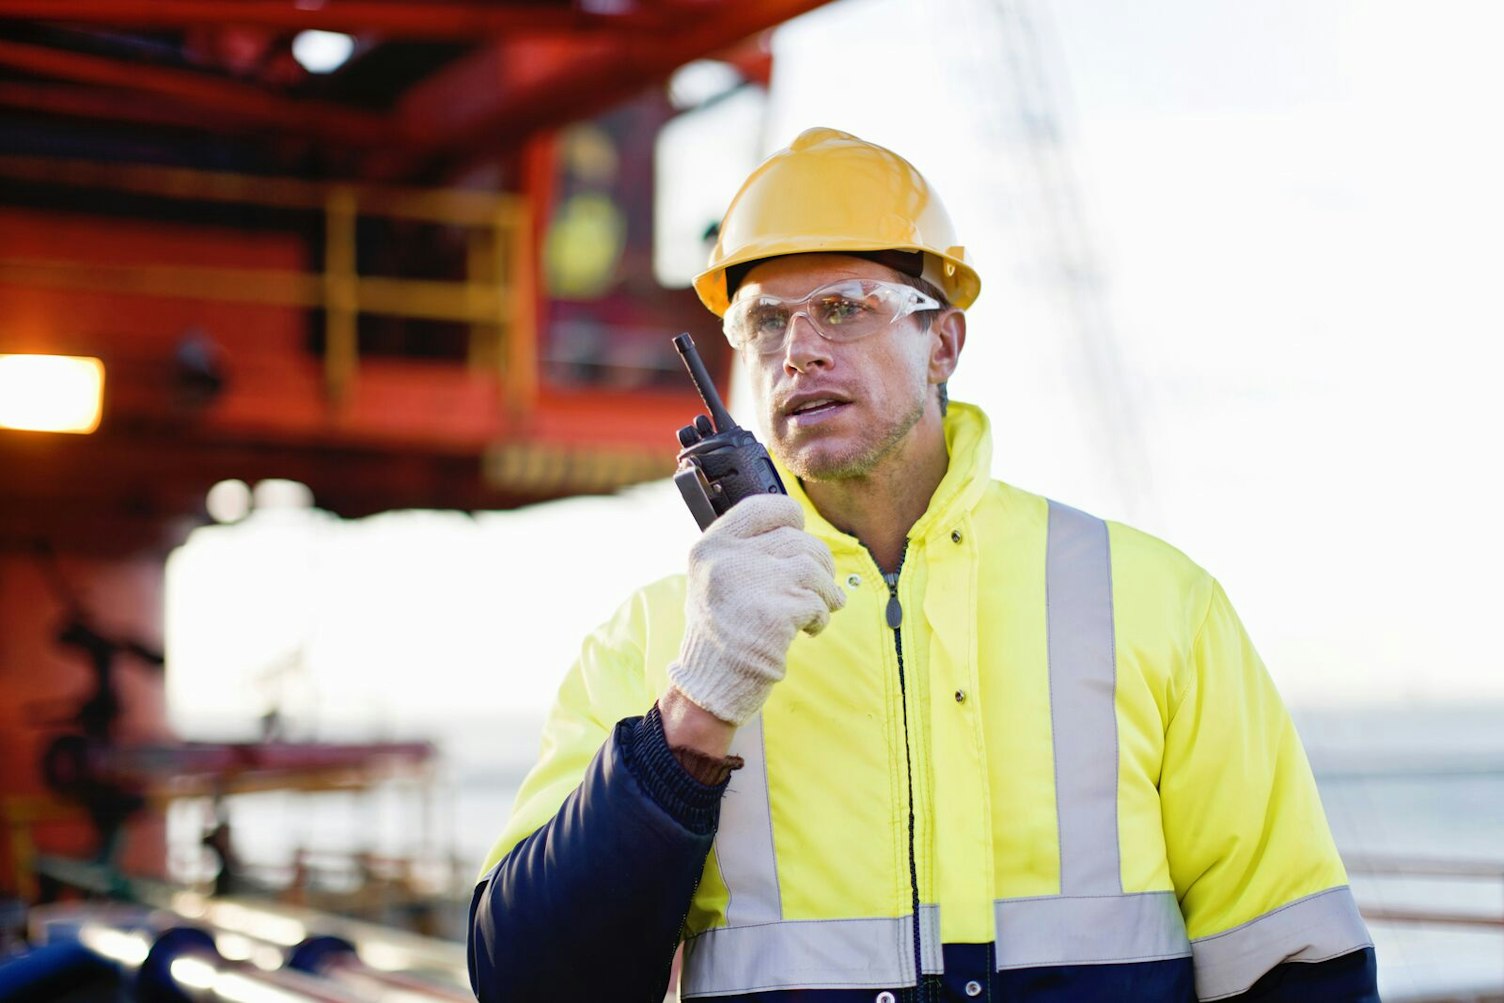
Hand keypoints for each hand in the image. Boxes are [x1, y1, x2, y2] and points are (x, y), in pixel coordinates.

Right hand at [668, 494, 844, 725]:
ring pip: (814, 568)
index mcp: (712, 545)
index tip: (798, 535)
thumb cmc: (721, 631)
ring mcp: (753, 584)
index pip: (764, 507)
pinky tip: (808, 630)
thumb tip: (799, 531)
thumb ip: (749, 551)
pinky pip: (819, 603)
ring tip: (817, 609)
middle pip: (798, 540)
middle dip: (819, 563)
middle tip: (817, 586)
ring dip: (825, 592)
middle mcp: (729, 558)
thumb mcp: (718, 579)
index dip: (791, 519)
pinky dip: (821, 617)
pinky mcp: (775, 614)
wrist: (711, 683)